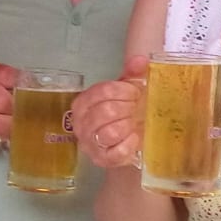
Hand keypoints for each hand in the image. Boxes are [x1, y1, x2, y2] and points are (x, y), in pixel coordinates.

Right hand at [73, 55, 146, 169]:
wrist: (125, 142)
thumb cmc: (123, 112)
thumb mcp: (126, 90)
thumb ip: (132, 73)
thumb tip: (140, 60)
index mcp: (83, 102)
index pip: (102, 91)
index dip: (124, 91)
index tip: (136, 93)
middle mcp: (81, 123)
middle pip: (106, 111)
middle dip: (127, 109)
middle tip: (137, 109)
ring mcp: (89, 143)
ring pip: (109, 133)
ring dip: (128, 126)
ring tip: (135, 123)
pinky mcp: (101, 160)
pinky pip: (116, 153)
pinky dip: (129, 145)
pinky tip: (135, 139)